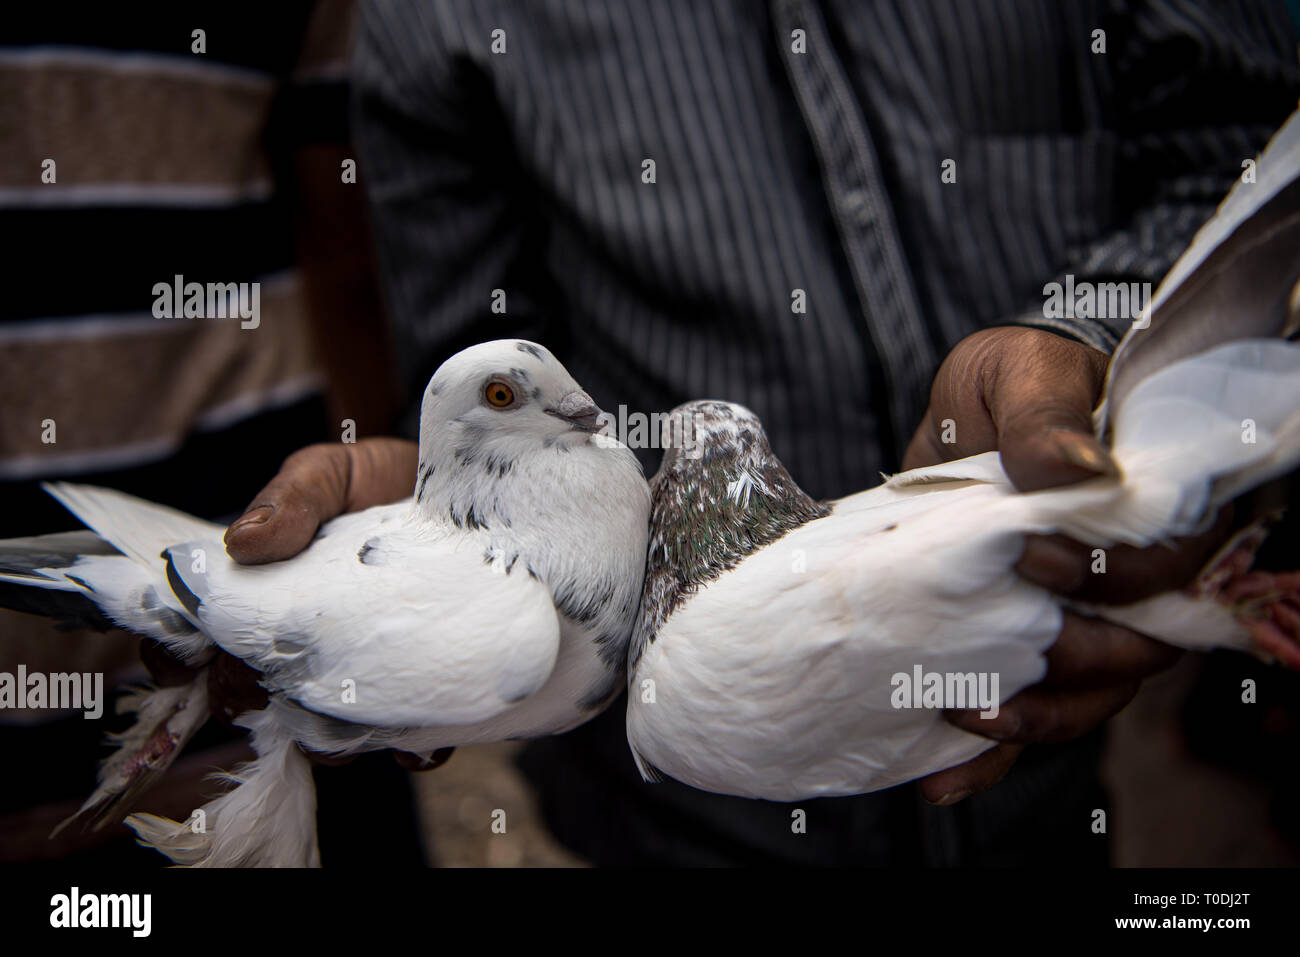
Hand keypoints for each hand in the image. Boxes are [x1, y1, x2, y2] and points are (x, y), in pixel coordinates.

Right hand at [144, 438, 451, 769]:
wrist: (463, 489)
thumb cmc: (376, 482)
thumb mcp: (329, 477)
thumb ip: (290, 500)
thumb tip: (242, 542)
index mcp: (255, 600)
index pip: (191, 644)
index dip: (176, 663)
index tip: (188, 663)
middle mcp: (295, 647)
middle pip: (245, 700)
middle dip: (252, 700)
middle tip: (280, 681)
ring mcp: (354, 672)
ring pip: (318, 735)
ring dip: (326, 738)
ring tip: (352, 713)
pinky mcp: (414, 687)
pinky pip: (403, 737)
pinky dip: (408, 747)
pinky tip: (418, 739)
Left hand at [903, 327, 1226, 804]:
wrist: (970, 407)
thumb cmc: (1017, 379)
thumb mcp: (1024, 373)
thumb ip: (1046, 417)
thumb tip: (1076, 470)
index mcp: (1154, 511)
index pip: (1166, 569)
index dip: (1111, 577)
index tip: (1033, 556)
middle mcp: (1130, 579)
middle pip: (1131, 651)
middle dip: (1067, 662)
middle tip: (989, 647)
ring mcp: (1077, 618)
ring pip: (1083, 697)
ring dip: (1029, 723)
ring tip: (963, 718)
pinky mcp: (1020, 642)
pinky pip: (1023, 712)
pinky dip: (989, 756)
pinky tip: (940, 779)